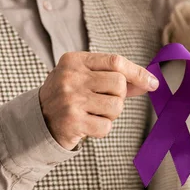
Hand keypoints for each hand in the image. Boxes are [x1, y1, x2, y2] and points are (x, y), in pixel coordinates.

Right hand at [40, 52, 158, 149]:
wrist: (37, 120)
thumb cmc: (69, 95)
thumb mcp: (86, 78)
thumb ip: (115, 78)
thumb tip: (149, 81)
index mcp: (74, 61)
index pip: (115, 62)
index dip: (137, 73)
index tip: (152, 83)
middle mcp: (71, 77)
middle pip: (119, 84)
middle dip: (119, 96)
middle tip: (104, 100)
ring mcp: (71, 99)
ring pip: (116, 106)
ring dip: (111, 113)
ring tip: (94, 112)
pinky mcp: (72, 122)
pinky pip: (106, 126)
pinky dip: (102, 128)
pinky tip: (88, 124)